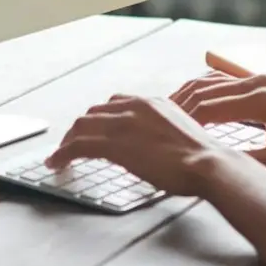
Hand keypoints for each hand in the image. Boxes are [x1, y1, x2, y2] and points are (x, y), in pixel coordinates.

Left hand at [44, 93, 249, 197]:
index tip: (92, 130)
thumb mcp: (181, 133)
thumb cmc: (203, 157)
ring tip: (59, 156)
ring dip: (68, 141)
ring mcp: (123, 123)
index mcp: (152, 103)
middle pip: (94, 113)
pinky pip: (79, 145)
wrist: (208, 163)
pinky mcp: (114, 143)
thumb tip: (154, 146)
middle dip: (80, 129)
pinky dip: (63, 153)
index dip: (99, 118)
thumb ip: (162, 132)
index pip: (114, 104)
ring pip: (82, 126)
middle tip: (71, 144)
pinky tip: (57, 163)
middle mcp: (135, 106)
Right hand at [171, 53, 265, 175]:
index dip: (186, 121)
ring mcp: (259, 78)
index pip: (210, 108)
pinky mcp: (261, 80)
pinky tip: (191, 101)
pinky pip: (224, 81)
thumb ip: (244, 159)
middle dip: (180, 105)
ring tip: (167, 111)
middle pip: (206, 89)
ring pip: (212, 81)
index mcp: (261, 102)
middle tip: (157, 122)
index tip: (167, 135)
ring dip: (188, 94)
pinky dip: (204, 89)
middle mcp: (257, 83)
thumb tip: (211, 163)